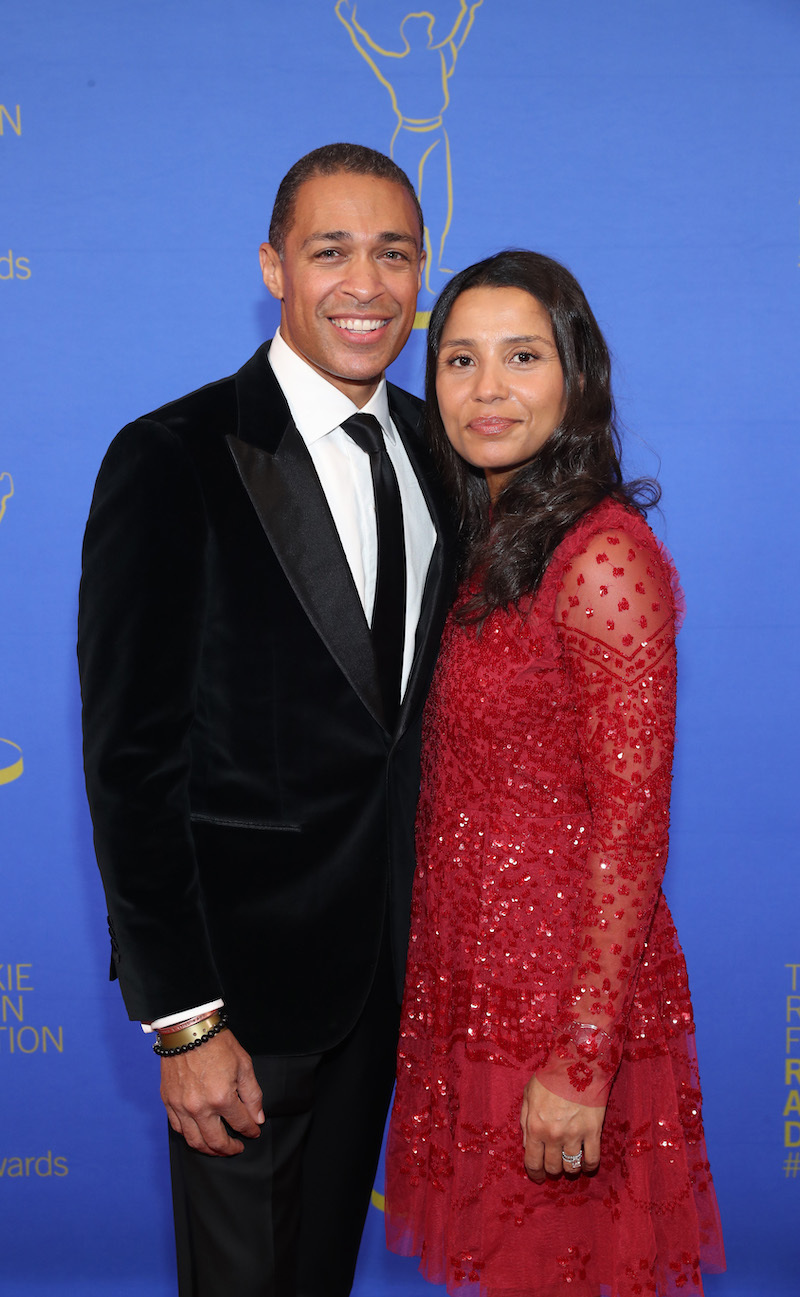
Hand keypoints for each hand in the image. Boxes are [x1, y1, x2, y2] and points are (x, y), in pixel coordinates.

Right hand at [160, 1029, 264, 1156]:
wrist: (188, 1029)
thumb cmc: (217, 1043)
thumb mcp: (244, 1065)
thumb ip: (252, 1095)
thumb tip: (257, 1118)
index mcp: (222, 1098)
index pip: (241, 1124)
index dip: (251, 1131)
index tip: (254, 1132)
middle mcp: (200, 1108)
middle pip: (216, 1142)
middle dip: (230, 1149)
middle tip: (237, 1148)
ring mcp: (181, 1107)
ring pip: (195, 1141)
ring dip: (209, 1150)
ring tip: (218, 1148)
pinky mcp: (169, 1101)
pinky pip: (178, 1128)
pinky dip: (190, 1136)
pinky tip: (199, 1134)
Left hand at [520, 1074, 604, 1182]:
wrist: (578, 1063)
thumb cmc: (550, 1077)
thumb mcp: (528, 1094)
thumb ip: (524, 1120)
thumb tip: (527, 1143)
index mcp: (534, 1127)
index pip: (532, 1162)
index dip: (535, 1174)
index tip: (538, 1177)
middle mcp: (553, 1135)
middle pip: (552, 1167)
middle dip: (551, 1170)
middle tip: (554, 1165)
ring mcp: (574, 1135)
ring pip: (571, 1167)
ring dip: (569, 1169)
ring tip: (569, 1162)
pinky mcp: (593, 1132)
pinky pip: (592, 1160)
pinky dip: (588, 1166)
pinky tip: (586, 1165)